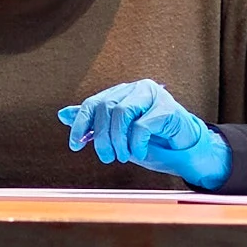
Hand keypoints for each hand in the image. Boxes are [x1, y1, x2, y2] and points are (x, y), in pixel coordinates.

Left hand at [57, 79, 230, 189]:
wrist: (184, 151)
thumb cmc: (151, 141)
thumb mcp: (117, 134)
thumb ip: (93, 123)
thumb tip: (62, 114)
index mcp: (122, 93)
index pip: (93, 103)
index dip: (81, 124)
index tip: (75, 145)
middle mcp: (136, 89)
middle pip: (106, 107)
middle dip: (102, 137)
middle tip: (107, 157)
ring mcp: (153, 95)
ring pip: (122, 113)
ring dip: (118, 140)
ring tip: (123, 156)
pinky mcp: (167, 108)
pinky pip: (142, 125)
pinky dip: (136, 143)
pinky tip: (140, 152)